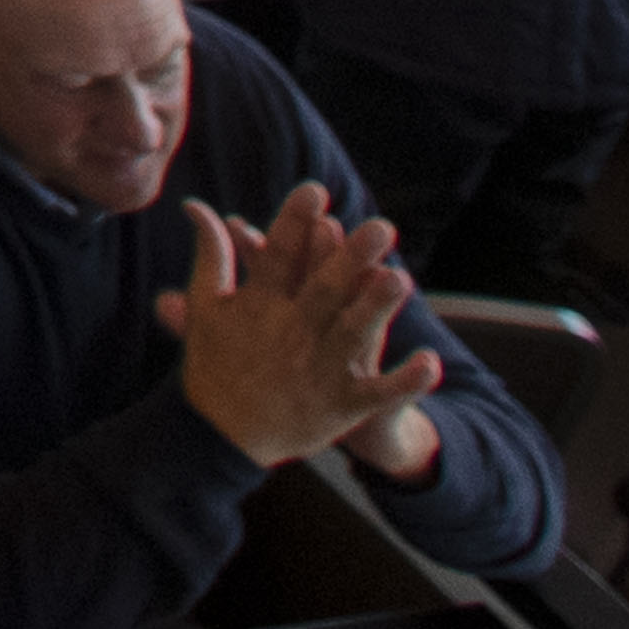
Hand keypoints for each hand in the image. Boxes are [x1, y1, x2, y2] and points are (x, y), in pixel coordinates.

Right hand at [158, 195, 441, 473]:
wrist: (219, 437)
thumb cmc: (214, 364)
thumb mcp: (207, 307)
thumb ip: (211, 254)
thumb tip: (198, 205)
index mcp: (258, 308)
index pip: (277, 257)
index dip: (295, 223)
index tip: (315, 191)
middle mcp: (290, 336)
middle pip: (323, 291)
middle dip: (349, 260)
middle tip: (379, 228)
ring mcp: (317, 372)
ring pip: (351, 336)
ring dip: (375, 309)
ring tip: (400, 279)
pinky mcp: (340, 407)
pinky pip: (377, 395)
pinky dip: (404, 381)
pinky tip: (430, 362)